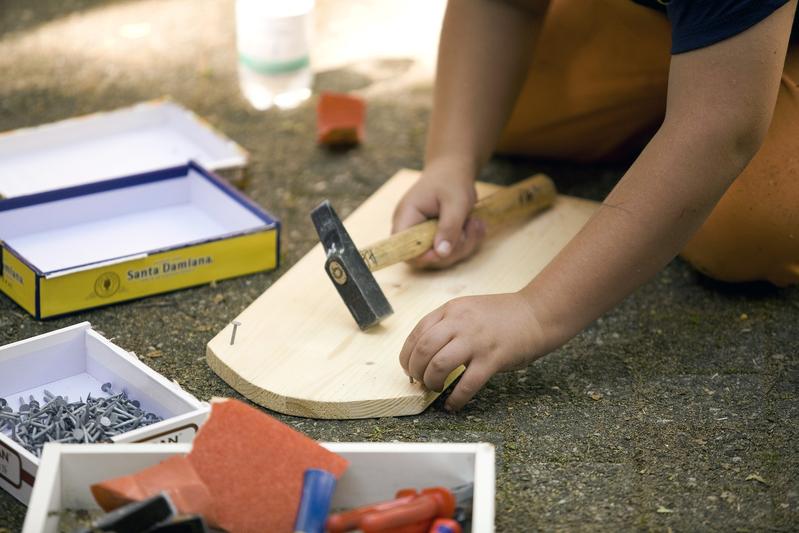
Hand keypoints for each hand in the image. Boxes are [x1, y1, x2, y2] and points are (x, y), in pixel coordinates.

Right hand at [392, 161, 484, 268]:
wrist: (453, 169)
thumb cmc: (451, 180)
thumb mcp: (456, 202)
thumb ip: (449, 227)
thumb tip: (441, 253)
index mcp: (407, 217)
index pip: (403, 249)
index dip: (423, 256)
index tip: (446, 249)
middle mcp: (411, 229)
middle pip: (426, 257)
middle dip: (453, 249)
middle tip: (471, 226)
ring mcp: (423, 235)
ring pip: (441, 256)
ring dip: (464, 244)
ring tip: (475, 222)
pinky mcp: (435, 237)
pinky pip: (450, 250)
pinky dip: (467, 242)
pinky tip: (476, 226)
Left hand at [400, 292, 544, 411]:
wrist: (537, 313)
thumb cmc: (504, 315)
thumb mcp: (468, 309)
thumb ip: (448, 325)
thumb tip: (426, 352)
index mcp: (451, 310)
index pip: (417, 333)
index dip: (407, 355)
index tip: (408, 368)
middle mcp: (460, 323)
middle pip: (423, 350)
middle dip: (415, 370)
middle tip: (420, 381)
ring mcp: (476, 341)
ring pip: (439, 365)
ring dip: (432, 382)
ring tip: (435, 388)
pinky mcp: (493, 359)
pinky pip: (467, 384)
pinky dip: (456, 399)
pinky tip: (453, 404)